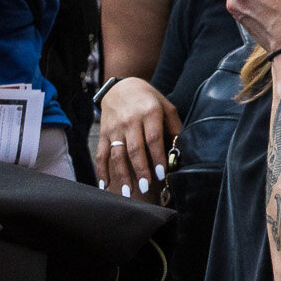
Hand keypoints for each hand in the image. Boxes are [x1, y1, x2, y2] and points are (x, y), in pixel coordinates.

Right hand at [95, 76, 180, 196]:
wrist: (122, 87)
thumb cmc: (149, 100)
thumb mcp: (166, 107)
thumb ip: (174, 127)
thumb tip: (180, 149)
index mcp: (149, 113)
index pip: (153, 138)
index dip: (157, 157)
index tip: (161, 174)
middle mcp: (130, 121)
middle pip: (135, 149)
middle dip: (140, 170)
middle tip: (146, 187)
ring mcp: (115, 128)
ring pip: (117, 154)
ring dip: (122, 175)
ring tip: (128, 192)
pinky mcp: (103, 134)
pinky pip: (101, 154)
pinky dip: (101, 171)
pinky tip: (104, 185)